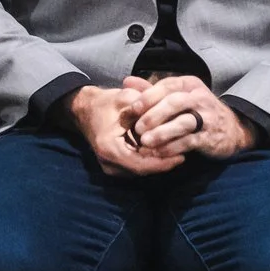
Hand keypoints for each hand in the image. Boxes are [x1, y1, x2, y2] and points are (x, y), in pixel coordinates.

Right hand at [70, 80, 186, 175]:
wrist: (85, 109)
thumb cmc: (105, 103)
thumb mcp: (125, 99)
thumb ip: (146, 108)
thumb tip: (169, 116)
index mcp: (110, 148)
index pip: (142, 165)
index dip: (163, 162)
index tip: (182, 156)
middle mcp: (108, 163)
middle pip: (143, 170)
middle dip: (164, 162)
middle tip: (184, 152)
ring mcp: (110, 167)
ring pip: (141, 170)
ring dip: (158, 163)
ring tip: (177, 151)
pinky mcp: (114, 167)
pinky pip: (136, 167)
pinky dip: (150, 161)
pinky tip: (163, 151)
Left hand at [131, 74, 255, 159]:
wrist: (231, 130)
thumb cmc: (195, 111)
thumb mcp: (177, 96)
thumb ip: (151, 90)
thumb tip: (126, 81)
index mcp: (189, 85)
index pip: (167, 86)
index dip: (149, 96)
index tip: (132, 108)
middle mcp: (199, 98)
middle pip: (175, 102)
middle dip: (154, 115)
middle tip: (137, 128)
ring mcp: (207, 117)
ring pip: (183, 122)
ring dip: (162, 132)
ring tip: (145, 142)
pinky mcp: (210, 137)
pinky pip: (189, 141)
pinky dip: (172, 147)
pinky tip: (159, 153)